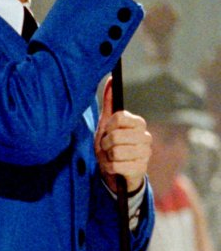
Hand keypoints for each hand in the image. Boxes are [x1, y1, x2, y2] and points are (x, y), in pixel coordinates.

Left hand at [95, 77, 151, 192]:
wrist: (116, 172)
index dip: (107, 127)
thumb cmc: (111, 145)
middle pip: (115, 136)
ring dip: (107, 156)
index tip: (107, 132)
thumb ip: (109, 102)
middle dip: (105, 144)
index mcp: (138, 123)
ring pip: (115, 152)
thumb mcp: (106, 124)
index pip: (118, 118)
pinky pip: (116, 166)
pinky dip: (109, 167)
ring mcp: (146, 154)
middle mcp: (146, 136)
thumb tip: (111, 78)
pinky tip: (114, 167)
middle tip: (107, 147)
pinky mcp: (141, 169)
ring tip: (111, 157)